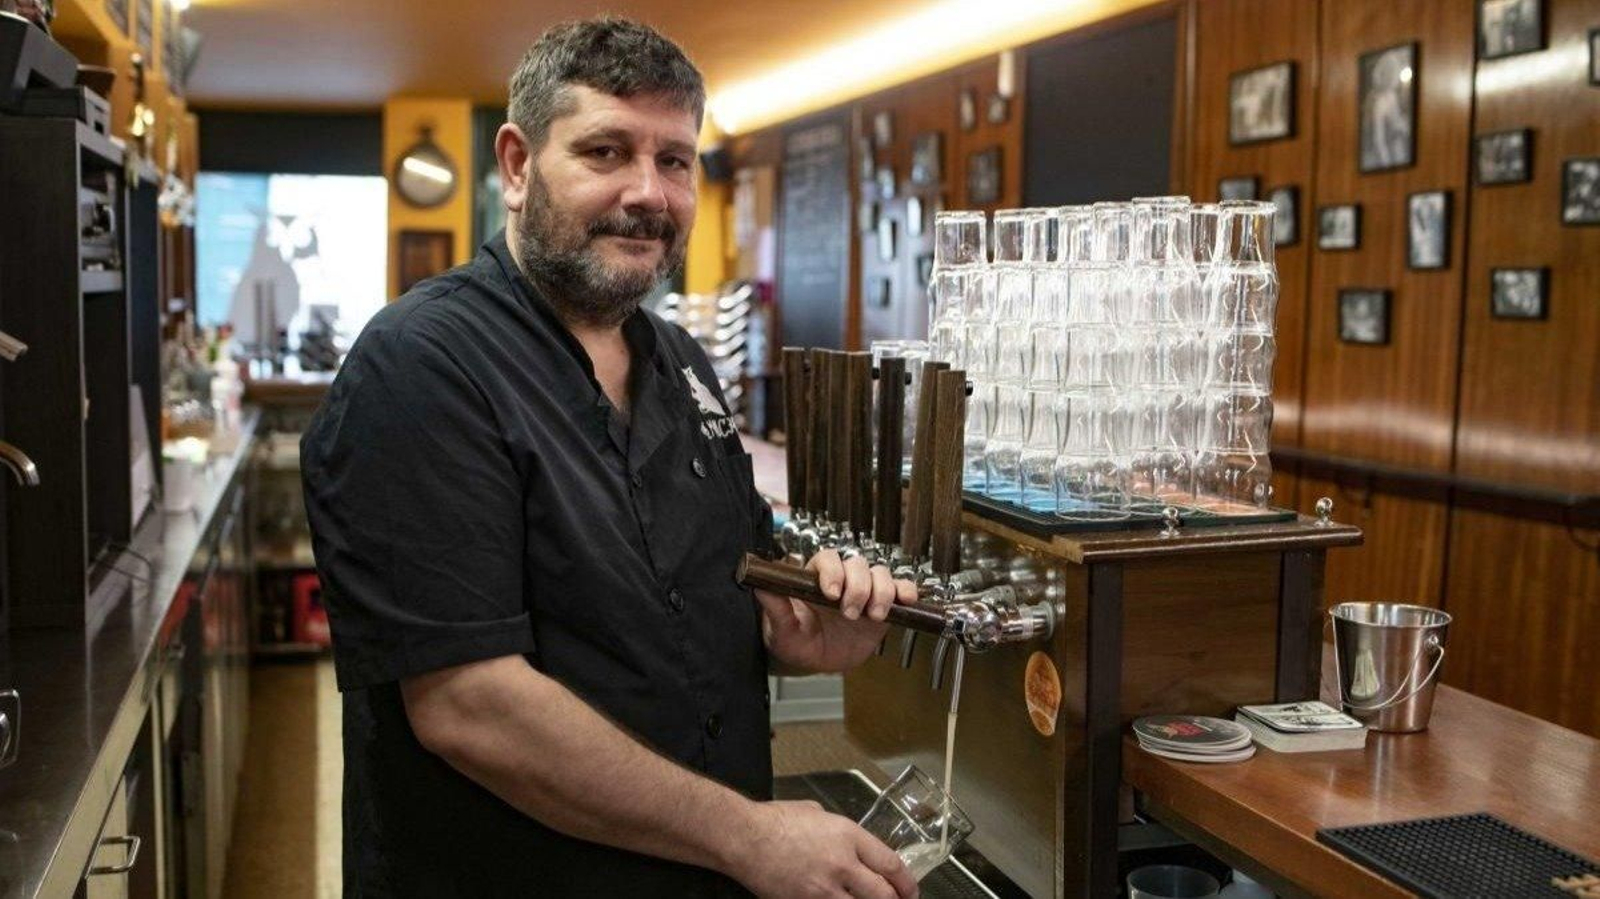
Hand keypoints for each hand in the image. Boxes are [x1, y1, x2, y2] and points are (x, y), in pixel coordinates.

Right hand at [729, 800, 917, 898]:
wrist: (744, 838)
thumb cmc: (774, 820)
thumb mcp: (816, 813)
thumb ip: (838, 831)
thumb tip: (848, 843)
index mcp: (848, 836)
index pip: (891, 864)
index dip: (906, 882)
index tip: (909, 889)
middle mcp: (843, 864)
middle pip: (884, 894)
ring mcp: (825, 889)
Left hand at [755, 550, 917, 673]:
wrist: (815, 662)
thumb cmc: (794, 642)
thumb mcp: (781, 630)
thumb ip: (775, 608)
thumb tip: (759, 584)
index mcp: (815, 578)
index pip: (827, 560)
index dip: (833, 572)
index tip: (831, 593)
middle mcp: (842, 579)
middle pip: (857, 565)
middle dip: (857, 587)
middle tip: (850, 613)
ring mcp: (864, 591)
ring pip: (880, 574)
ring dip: (881, 592)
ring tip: (873, 615)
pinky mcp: (882, 605)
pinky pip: (899, 590)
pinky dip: (905, 591)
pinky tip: (905, 601)